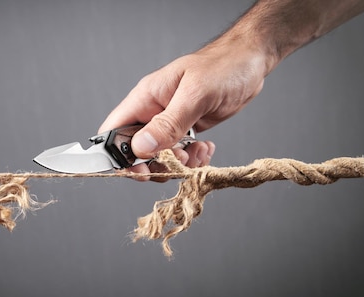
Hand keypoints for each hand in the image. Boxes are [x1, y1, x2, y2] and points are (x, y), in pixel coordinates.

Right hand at [99, 39, 266, 180]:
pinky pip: (179, 155)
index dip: (118, 156)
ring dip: (177, 164)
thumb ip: (168, 123)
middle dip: (155, 163)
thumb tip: (142, 147)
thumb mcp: (195, 94)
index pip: (114, 131)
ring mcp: (169, 123)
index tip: (139, 169)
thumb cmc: (223, 66)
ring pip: (158, 157)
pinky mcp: (186, 131)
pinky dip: (192, 160)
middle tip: (178, 161)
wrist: (250, 61)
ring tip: (197, 152)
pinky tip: (206, 148)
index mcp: (145, 98)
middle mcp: (152, 112)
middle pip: (135, 152)